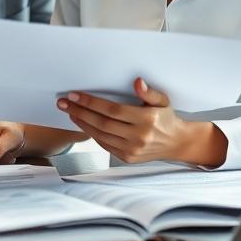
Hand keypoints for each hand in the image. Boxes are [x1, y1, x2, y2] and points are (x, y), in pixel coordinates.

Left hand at [57, 78, 225, 165]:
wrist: (176, 143)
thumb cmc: (166, 117)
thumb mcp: (162, 100)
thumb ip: (148, 92)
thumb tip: (137, 82)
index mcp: (147, 119)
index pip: (112, 110)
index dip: (91, 103)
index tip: (74, 95)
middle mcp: (139, 136)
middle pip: (102, 123)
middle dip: (79, 112)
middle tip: (63, 103)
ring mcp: (132, 150)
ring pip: (100, 135)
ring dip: (82, 123)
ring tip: (69, 112)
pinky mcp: (127, 158)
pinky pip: (105, 145)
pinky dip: (92, 134)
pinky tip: (83, 123)